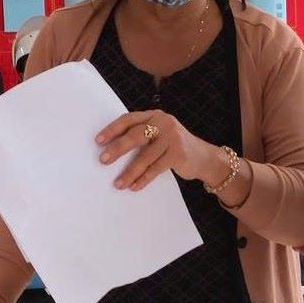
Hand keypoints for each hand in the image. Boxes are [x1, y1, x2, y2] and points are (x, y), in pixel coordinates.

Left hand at [96, 110, 219, 191]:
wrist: (204, 157)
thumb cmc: (174, 147)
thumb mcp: (159, 135)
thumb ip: (142, 135)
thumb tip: (111, 150)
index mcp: (155, 115)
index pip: (129, 119)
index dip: (113, 129)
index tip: (98, 141)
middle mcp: (164, 123)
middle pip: (136, 135)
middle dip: (117, 148)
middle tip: (103, 160)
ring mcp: (173, 138)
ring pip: (145, 156)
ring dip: (129, 172)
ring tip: (118, 184)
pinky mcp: (179, 154)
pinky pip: (156, 168)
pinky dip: (143, 179)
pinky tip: (134, 187)